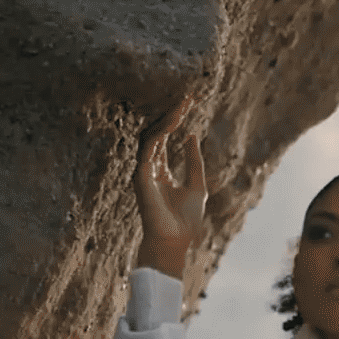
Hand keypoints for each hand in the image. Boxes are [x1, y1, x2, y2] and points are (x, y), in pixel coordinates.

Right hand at [133, 97, 209, 276]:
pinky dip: (162, 132)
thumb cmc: (185, 221)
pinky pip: (150, 147)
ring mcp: (143, 171)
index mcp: (161, 172)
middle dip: (171, 115)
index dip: (176, 121)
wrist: (175, 241)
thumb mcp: (197, 186)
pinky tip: (175, 120)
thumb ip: (193, 162)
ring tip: (182, 104)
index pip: (165, 140)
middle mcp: (149, 169)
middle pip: (157, 134)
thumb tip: (192, 135)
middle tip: (186, 97)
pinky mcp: (141, 175)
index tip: (188, 104)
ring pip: (152, 137)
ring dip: (168, 120)